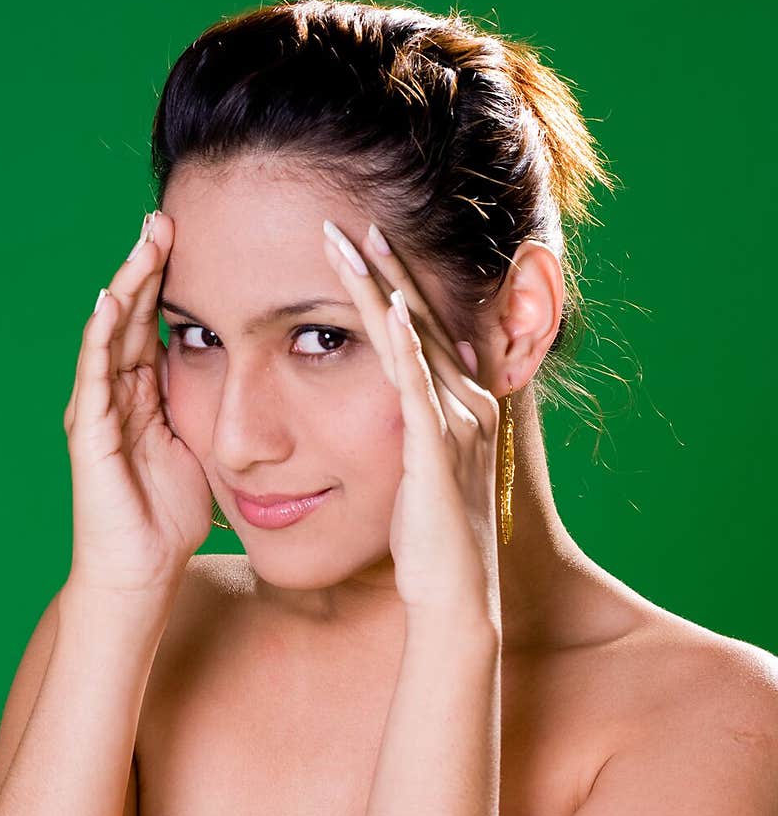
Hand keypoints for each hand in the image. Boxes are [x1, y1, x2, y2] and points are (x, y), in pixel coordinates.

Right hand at [62, 210, 214, 597]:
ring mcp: (96, 410)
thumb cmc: (173, 514)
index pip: (155, 323)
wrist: (141, 569)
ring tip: (143, 242)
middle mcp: (115, 393)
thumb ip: (218, 408)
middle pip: (130, 315)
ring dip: (125, 285)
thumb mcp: (206, 446)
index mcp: (144, 393)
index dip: (170, 281)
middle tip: (164, 216)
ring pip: (109, 333)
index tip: (195, 236)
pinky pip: (93, 376)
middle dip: (145, 266)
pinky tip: (111, 301)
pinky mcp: (87, 434)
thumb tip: (262, 379)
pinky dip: (101, 337)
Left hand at [322, 219, 502, 629]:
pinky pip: (414, 386)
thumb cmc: (428, 544)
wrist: (453, 596)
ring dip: (382, 287)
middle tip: (349, 218)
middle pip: (420, 320)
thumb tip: (402, 407)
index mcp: (457, 407)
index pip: (420, 331)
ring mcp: (454, 423)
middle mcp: (465, 404)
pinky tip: (386, 305)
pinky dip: (401, 344)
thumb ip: (411, 435)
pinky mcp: (434, 450)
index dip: (392, 285)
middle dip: (385, 268)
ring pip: (413, 339)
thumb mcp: (415, 476)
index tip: (360, 245)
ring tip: (350, 239)